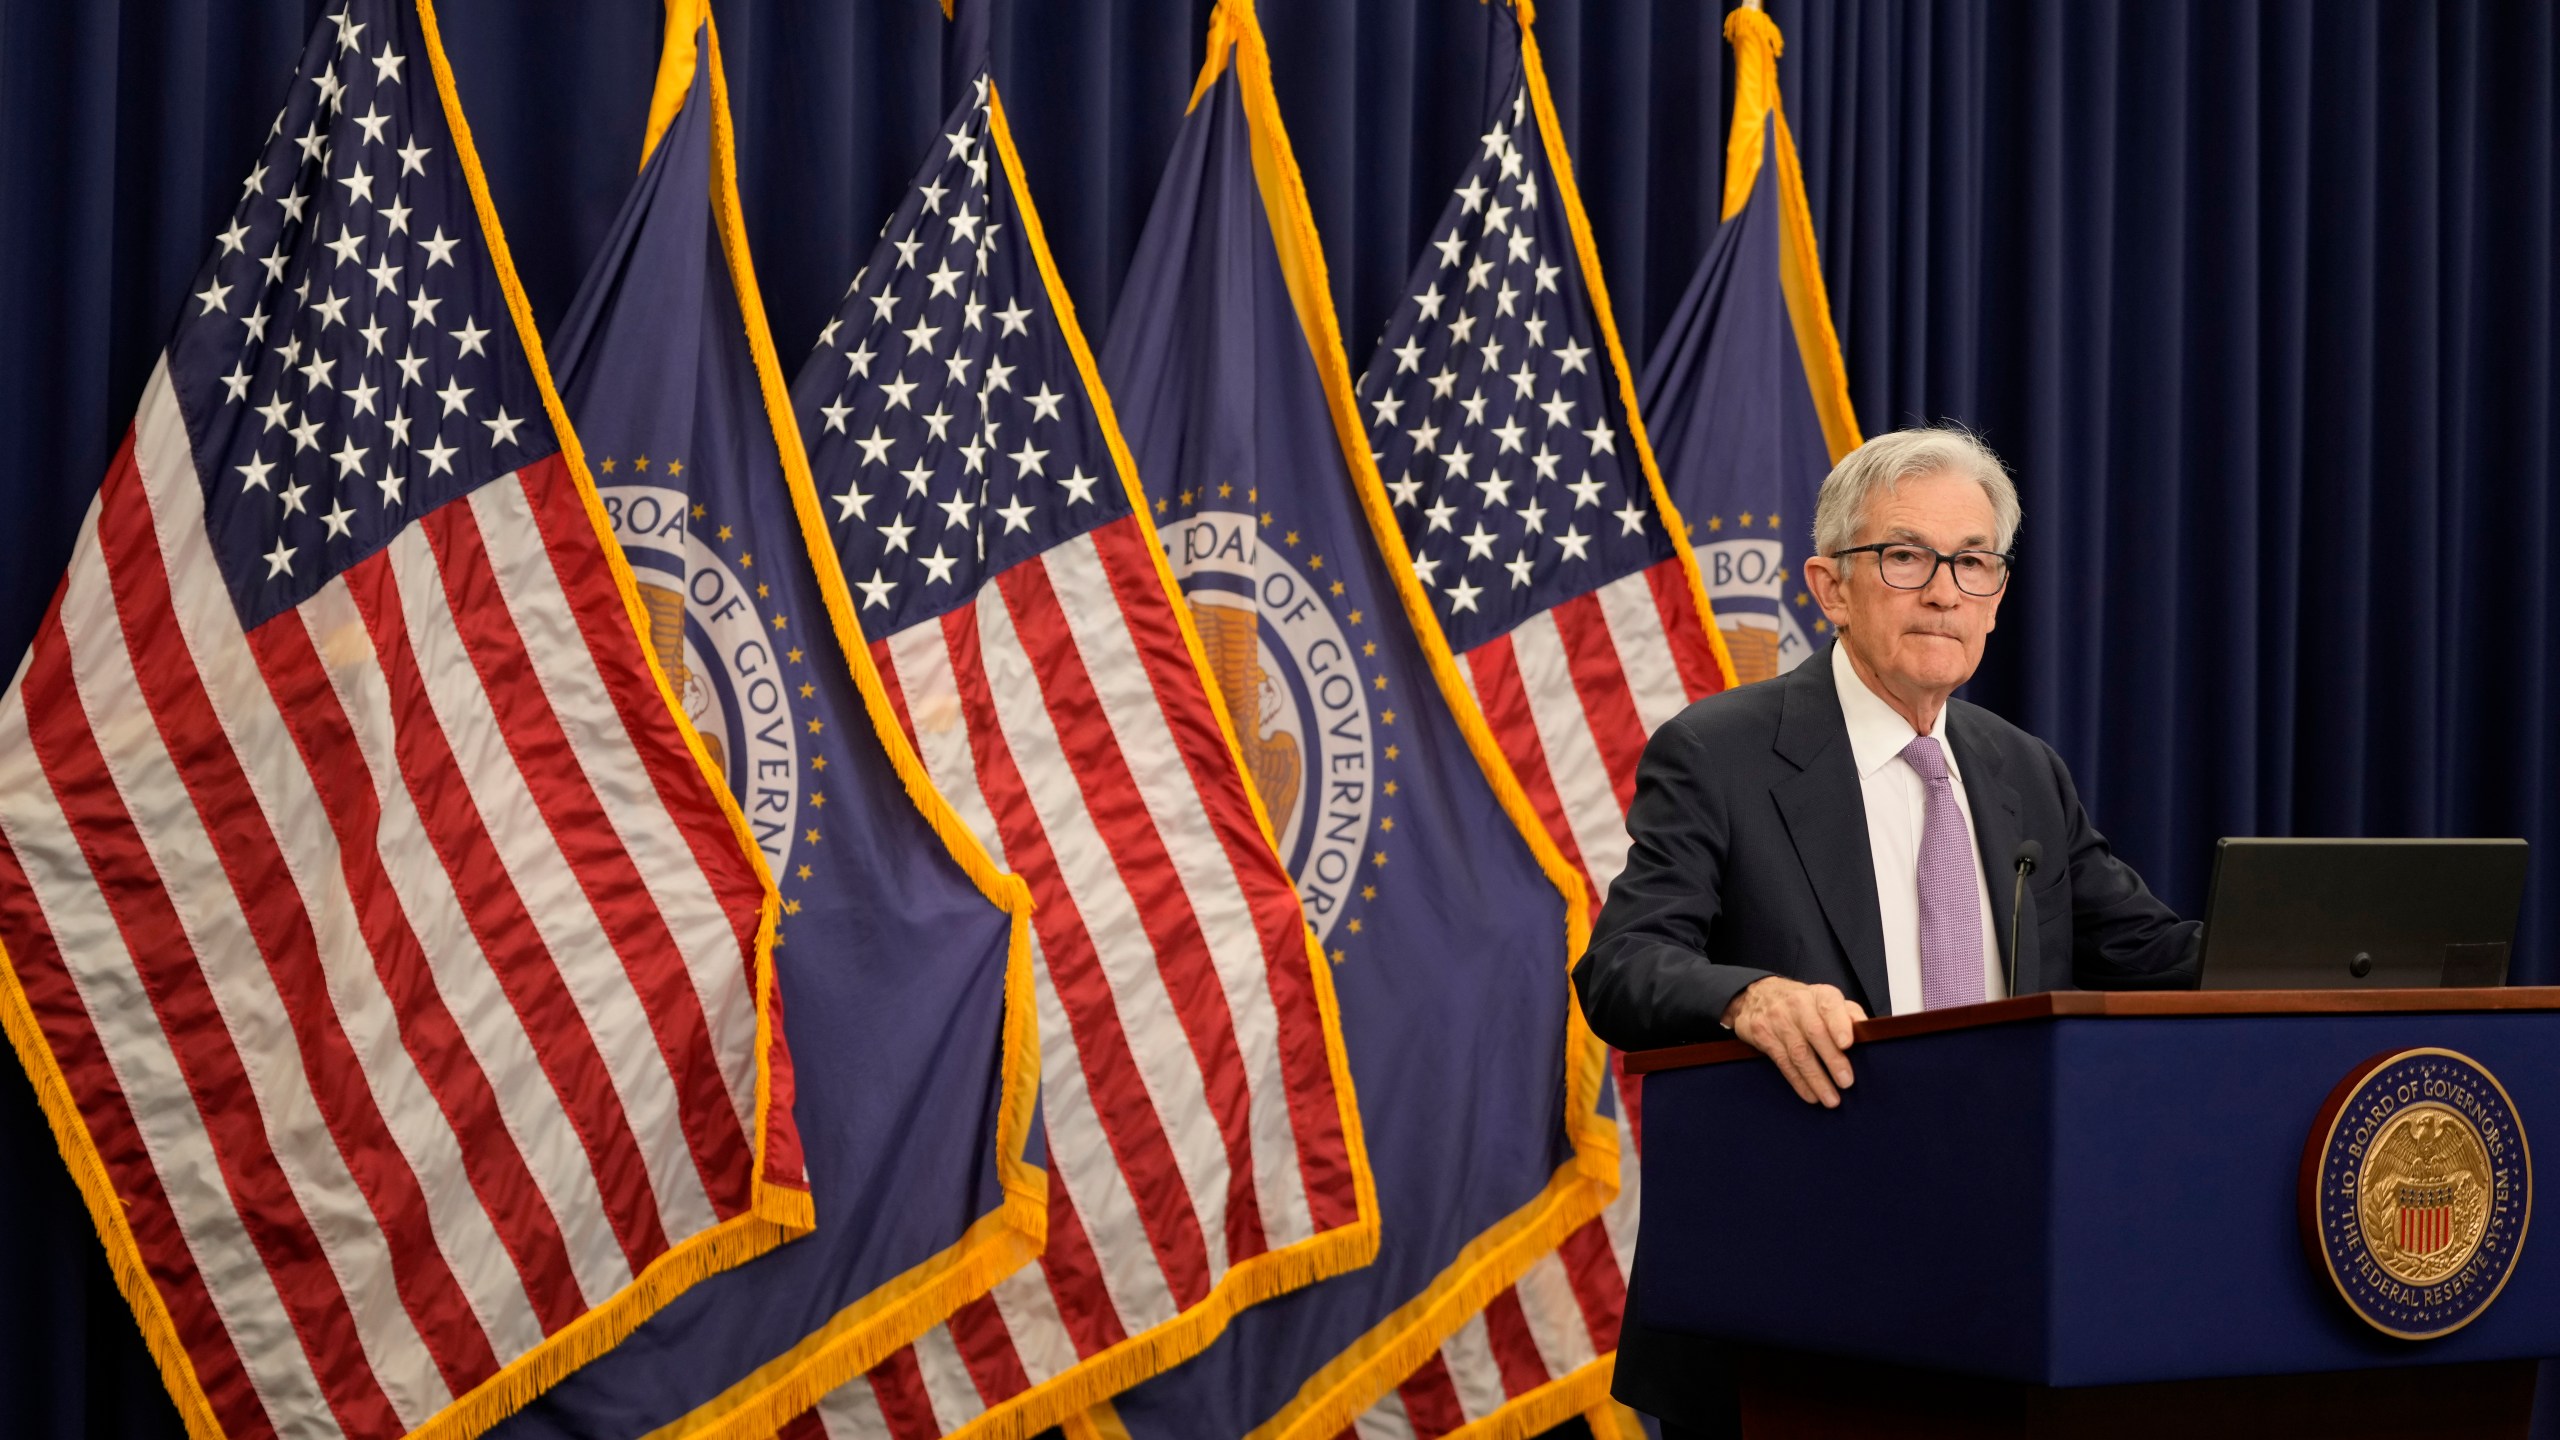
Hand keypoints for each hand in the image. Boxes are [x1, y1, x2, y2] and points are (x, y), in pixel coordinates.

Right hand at [1721, 976, 1865, 1106]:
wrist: (1758, 994)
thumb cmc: (1802, 1003)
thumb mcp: (1826, 1000)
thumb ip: (1848, 1014)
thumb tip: (1869, 1033)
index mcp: (1819, 995)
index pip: (1830, 1006)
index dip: (1839, 1025)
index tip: (1847, 1044)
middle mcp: (1798, 1004)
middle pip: (1815, 1033)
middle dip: (1832, 1059)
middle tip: (1846, 1082)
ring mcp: (1778, 1020)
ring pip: (1798, 1052)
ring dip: (1816, 1079)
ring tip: (1831, 1098)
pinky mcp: (1763, 1035)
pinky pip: (1783, 1062)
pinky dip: (1798, 1082)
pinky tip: (1811, 1095)